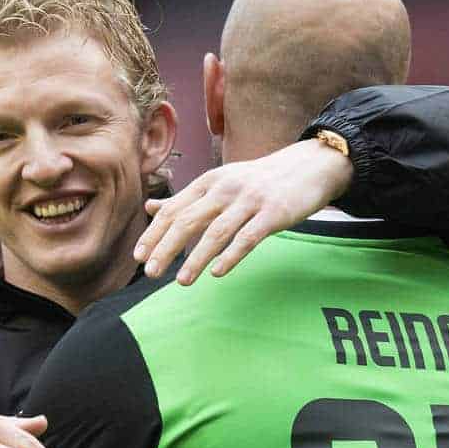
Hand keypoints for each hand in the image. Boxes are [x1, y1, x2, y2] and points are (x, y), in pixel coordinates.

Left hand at [133, 137, 353, 284]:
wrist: (309, 165)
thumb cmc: (258, 181)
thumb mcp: (219, 183)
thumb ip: (186, 198)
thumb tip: (150, 208)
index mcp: (209, 182)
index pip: (174, 209)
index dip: (154, 233)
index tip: (139, 257)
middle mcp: (225, 189)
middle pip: (188, 220)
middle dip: (166, 248)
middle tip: (150, 273)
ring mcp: (250, 200)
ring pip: (216, 232)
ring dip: (195, 258)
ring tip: (181, 281)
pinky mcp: (273, 213)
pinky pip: (248, 237)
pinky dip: (230, 255)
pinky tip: (217, 273)